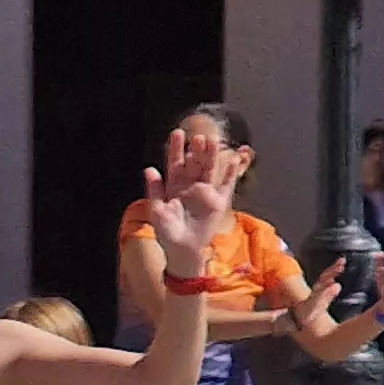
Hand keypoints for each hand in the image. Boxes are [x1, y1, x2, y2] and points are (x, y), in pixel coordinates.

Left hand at [141, 127, 238, 265]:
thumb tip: (149, 169)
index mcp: (174, 185)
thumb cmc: (167, 232)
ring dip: (211, 156)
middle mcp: (190, 185)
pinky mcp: (218, 201)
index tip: (177, 133)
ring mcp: (205, 192)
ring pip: (209, 170)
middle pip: (194, 163)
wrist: (182, 251)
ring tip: (213, 142)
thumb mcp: (156, 211)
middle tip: (198, 137)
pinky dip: (230, 173)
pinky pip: (226, 185)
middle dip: (196, 150)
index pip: (175, 163)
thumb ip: (154, 190)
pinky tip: (234, 160)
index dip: (175, 148)